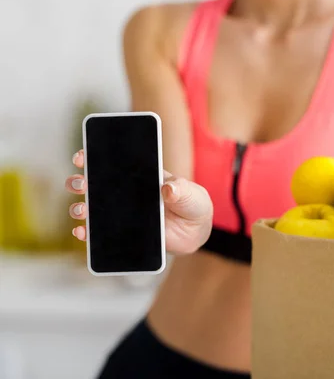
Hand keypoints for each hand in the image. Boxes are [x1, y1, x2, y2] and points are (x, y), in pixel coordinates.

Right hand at [65, 150, 213, 254]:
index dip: (93, 157)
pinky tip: (82, 232)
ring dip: (80, 208)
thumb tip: (169, 188)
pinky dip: (87, 233)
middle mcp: (125, 192)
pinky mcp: (123, 233)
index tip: (82, 157)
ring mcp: (122, 213)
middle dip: (80, 182)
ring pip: (92, 208)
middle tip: (80, 184)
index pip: (112, 162)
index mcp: (140, 174)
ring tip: (82, 210)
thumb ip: (181, 189)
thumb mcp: (191, 193)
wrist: (195, 231)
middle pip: (94, 184)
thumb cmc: (192, 203)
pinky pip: (100, 234)